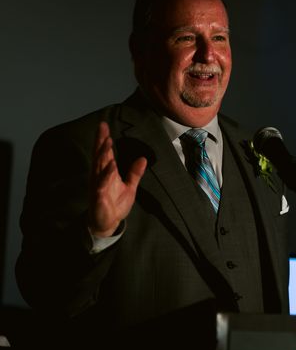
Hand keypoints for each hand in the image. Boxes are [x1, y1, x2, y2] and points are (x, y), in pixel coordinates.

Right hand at [89, 116, 147, 236]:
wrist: (107, 224)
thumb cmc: (115, 204)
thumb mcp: (129, 187)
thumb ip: (134, 173)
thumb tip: (143, 159)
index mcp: (107, 173)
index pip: (105, 153)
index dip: (104, 139)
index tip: (104, 125)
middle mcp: (100, 177)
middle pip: (100, 156)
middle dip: (100, 142)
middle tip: (102, 127)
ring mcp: (98, 186)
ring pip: (99, 168)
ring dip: (103, 154)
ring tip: (106, 142)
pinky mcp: (99, 198)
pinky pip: (101, 185)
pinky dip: (105, 176)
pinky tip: (109, 167)